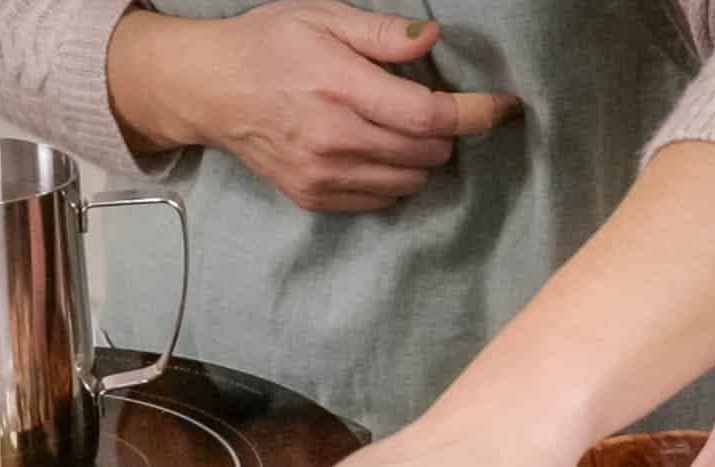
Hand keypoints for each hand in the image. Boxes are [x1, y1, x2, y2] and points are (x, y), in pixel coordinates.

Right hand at [109, 1, 519, 211]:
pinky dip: (394, 180)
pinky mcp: (314, 197)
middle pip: (426, 153)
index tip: (505, 107)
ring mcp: (323, 174)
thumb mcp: (324, 18)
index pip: (428, 115)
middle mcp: (334, 137)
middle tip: (433, 110)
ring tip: (403, 131)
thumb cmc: (269, 45)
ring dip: (422, 160)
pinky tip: (379, 153)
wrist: (210, 90)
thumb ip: (382, 34)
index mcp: (340, 87)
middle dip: (446, 134)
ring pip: (408, 182)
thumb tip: (433, 40)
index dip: (475, 113)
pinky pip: (380, 200)